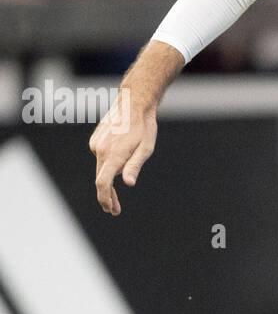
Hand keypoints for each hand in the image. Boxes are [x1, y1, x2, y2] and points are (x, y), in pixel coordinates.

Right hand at [89, 85, 156, 215]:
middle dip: (107, 196)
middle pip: (101, 179)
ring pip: (101, 168)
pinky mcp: (95, 141)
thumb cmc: (143, 126)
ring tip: (118, 191)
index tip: (110, 209)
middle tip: (115, 210)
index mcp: (114, 154)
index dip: (105, 198)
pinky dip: (108, 165)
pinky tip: (119, 160)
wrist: (132, 103)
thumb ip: (134, 166)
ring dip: (108, 180)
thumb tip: (128, 183)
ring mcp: (96, 144)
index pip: (103, 182)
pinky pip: (101, 158)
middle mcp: (100, 150)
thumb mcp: (145, 148)